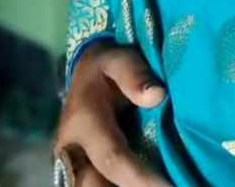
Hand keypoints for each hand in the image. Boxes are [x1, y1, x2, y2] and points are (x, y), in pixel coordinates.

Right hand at [55, 41, 170, 186]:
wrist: (85, 76)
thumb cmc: (107, 68)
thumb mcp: (119, 60)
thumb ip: (135, 75)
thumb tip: (158, 95)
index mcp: (83, 122)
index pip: (112, 158)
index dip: (140, 178)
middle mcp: (72, 150)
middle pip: (95, 186)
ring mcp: (72, 164)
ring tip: (161, 184)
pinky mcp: (79, 171)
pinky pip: (98, 184)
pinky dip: (121, 186)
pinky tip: (147, 182)